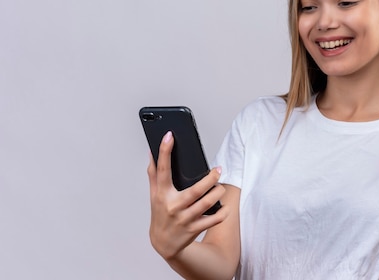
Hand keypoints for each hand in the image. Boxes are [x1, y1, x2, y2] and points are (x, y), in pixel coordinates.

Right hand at [147, 131, 227, 259]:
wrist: (163, 244)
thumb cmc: (160, 213)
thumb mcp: (154, 195)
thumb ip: (154, 174)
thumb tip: (152, 152)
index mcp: (162, 194)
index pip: (162, 170)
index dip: (165, 152)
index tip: (169, 136)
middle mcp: (173, 206)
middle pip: (195, 190)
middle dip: (210, 179)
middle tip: (218, 169)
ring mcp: (184, 219)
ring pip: (207, 203)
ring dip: (218, 193)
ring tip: (220, 186)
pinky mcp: (194, 229)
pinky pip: (213, 220)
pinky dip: (222, 213)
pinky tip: (225, 207)